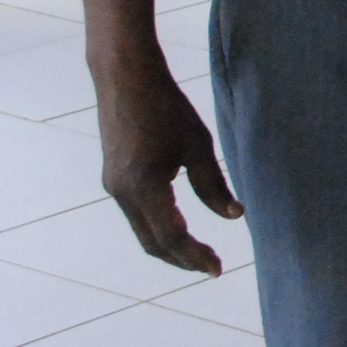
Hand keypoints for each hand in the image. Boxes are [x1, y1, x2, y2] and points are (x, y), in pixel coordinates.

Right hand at [92, 45, 239, 273]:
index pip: (171, 237)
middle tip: (211, 267)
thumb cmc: (166, 106)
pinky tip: (179, 224)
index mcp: (143, 187)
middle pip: (152, 243)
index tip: (217, 269)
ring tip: (198, 253)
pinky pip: (136, 214)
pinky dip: (157, 227)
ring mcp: (112, 187)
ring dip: (168, 246)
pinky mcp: (113, 178)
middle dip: (181, 259)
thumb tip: (234, 217)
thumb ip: (214, 184)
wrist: (125, 77)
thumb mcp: (197, 144)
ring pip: (142, 231)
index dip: (195, 256)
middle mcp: (122, 193)